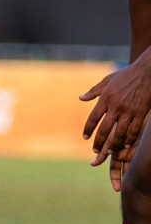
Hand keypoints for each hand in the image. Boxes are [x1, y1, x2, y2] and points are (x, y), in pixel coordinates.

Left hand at [81, 59, 150, 189]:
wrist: (146, 72)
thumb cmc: (125, 75)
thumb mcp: (107, 80)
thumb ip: (94, 91)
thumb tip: (80, 98)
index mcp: (105, 99)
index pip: (93, 118)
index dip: (88, 129)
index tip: (85, 137)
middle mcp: (116, 107)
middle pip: (104, 129)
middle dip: (99, 142)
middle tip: (95, 150)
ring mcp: (129, 111)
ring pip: (120, 133)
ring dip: (114, 144)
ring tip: (110, 152)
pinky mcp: (141, 113)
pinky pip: (135, 130)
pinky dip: (130, 139)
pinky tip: (127, 146)